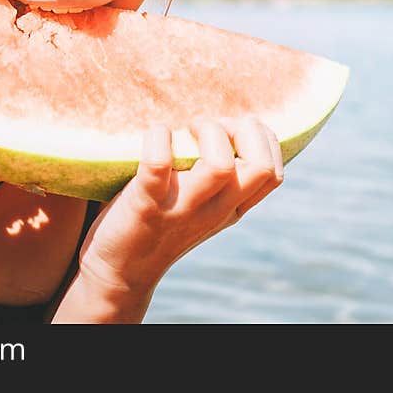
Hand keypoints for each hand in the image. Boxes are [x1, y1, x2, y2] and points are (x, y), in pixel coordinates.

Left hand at [78, 115, 283, 294]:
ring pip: (221, 166)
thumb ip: (220, 177)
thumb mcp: (202, 205)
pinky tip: (156, 131)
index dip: (263, 138)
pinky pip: (158, 165)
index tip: (233, 127)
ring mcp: (182, 208)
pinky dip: (158, 137)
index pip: (273, 173)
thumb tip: (227, 123)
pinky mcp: (146, 204)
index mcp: (231, 208)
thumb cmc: (160, 221)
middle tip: (210, 127)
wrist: (119, 270)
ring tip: (186, 128)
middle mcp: (215, 210)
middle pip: (262, 168)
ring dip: (208, 131)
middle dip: (244, 130)